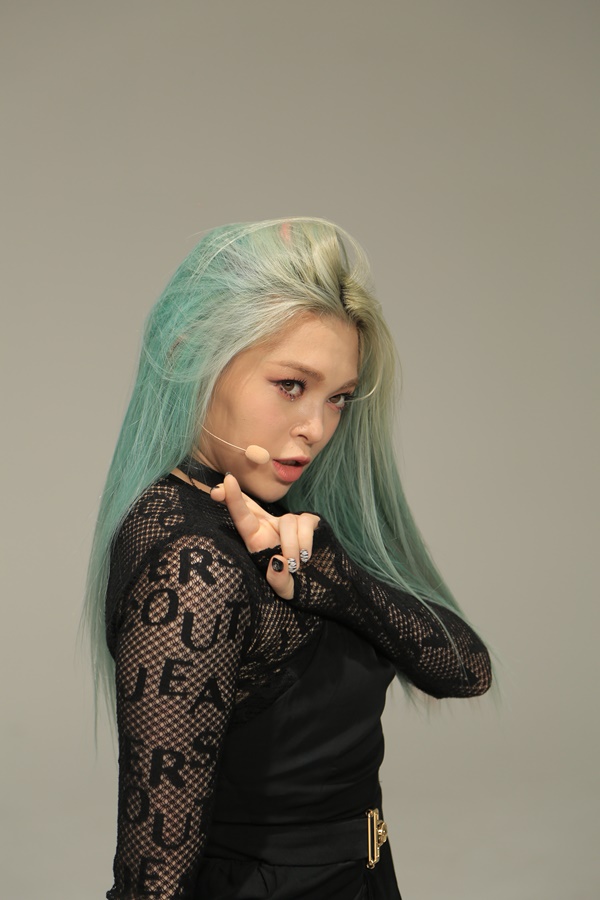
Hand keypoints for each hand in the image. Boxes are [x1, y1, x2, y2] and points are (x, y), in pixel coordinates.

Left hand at [211, 473, 319, 599]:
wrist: (321, 579)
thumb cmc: (296, 580)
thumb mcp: (286, 589)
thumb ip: (279, 582)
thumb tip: (278, 563)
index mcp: (258, 540)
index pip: (241, 518)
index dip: (230, 501)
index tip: (216, 491)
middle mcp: (269, 526)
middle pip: (250, 506)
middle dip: (236, 496)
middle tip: (227, 482)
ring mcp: (288, 520)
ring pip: (286, 522)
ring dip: (291, 547)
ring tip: (296, 566)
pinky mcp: (308, 519)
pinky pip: (304, 524)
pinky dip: (305, 543)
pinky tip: (306, 556)